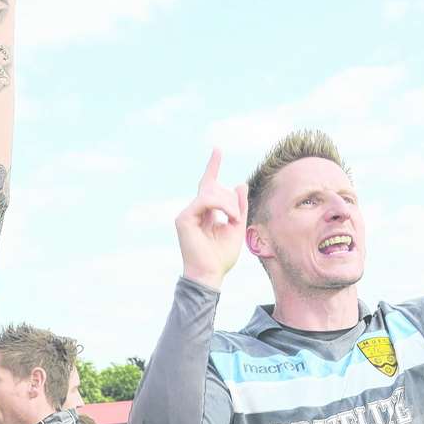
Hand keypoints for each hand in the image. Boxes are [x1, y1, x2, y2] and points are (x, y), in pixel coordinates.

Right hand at [176, 149, 247, 289]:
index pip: (209, 185)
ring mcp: (187, 214)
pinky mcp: (183, 218)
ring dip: (228, 203)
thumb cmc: (222, 257)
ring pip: (210, 192)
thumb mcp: (237, 228)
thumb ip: (239, 207)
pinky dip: (221, 206)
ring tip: (234, 219)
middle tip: (237, 218)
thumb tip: (240, 183)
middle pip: (214, 188)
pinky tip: (228, 218)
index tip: (217, 150)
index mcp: (206, 214)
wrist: (210, 274)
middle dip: (231, 199)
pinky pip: (205, 200)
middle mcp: (194, 211)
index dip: (213, 167)